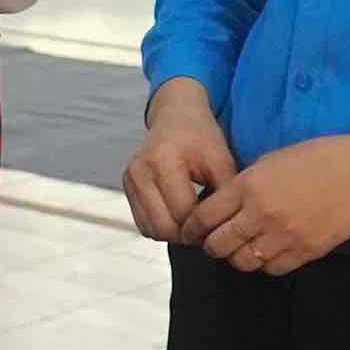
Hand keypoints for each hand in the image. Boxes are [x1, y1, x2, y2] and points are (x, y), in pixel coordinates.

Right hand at [122, 78, 238, 241]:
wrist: (176, 115)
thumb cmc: (202, 138)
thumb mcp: (221, 161)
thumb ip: (223, 196)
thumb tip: (222, 231)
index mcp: (164, 161)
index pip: (184, 214)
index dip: (205, 226)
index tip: (219, 224)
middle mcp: (140, 171)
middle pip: (164, 227)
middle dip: (188, 234)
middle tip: (207, 227)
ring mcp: (129, 179)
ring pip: (151, 230)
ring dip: (174, 233)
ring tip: (193, 221)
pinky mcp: (126, 186)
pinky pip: (143, 223)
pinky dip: (162, 226)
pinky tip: (179, 215)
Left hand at [183, 133, 349, 276]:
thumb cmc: (317, 158)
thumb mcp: (270, 161)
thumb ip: (244, 185)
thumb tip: (222, 206)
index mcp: (249, 186)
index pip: (205, 216)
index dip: (192, 227)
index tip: (191, 230)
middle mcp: (261, 214)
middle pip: (219, 245)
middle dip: (210, 246)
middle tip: (212, 242)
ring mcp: (284, 236)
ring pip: (243, 262)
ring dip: (237, 257)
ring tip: (241, 248)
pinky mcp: (306, 252)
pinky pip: (272, 269)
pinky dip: (265, 263)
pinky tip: (267, 251)